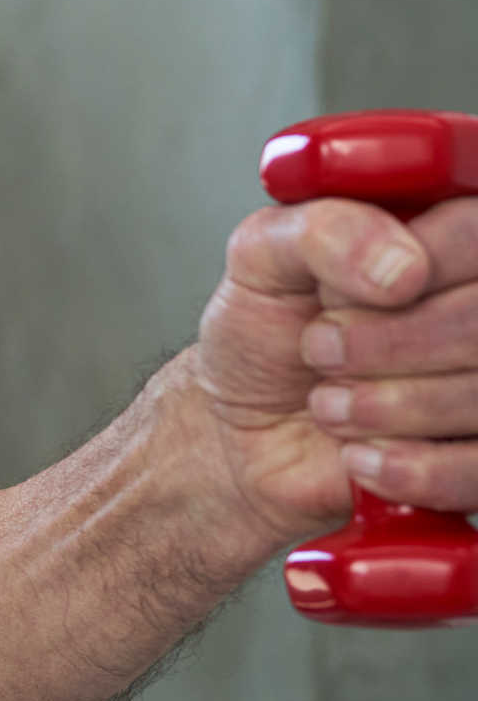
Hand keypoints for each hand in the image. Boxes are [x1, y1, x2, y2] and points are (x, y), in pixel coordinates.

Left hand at [194, 195, 477, 536]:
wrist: (246, 429)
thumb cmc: (268, 334)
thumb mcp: (262, 259)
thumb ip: (322, 231)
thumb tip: (401, 267)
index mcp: (447, 239)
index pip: (473, 232)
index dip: (404, 266)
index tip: (333, 296)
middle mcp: (477, 308)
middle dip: (384, 344)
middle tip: (322, 351)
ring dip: (384, 407)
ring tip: (329, 404)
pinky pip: (477, 469)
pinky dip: (408, 468)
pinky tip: (358, 455)